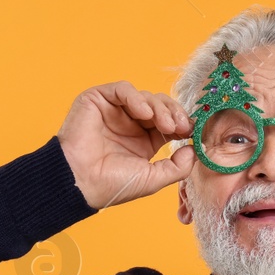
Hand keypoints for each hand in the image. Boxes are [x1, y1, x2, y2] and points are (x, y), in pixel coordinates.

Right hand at [56, 81, 194, 209]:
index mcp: (144, 140)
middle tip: (181, 126)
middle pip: (161, 106)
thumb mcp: (153, 179)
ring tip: (164, 124)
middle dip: (174, 114)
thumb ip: (177, 167)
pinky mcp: (99, 99)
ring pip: (146, 97)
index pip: (169, 122)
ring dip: (159, 108)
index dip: (183, 123)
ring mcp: (115, 110)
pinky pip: (123, 89)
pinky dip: (136, 98)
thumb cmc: (112, 184)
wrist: (81, 182)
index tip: (193, 131)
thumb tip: (194, 150)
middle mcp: (131, 123)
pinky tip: (144, 113)